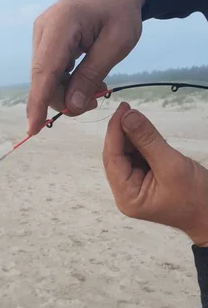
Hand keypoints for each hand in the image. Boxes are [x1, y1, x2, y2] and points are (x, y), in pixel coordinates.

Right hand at [27, 0, 147, 134]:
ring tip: (97, 87)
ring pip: (46, 78)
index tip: (32, 129)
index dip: (38, 103)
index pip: (44, 72)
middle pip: (44, 79)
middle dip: (65, 98)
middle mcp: (43, 29)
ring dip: (67, 90)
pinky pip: (50, 70)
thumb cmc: (121, 11)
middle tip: (96, 102)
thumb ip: (92, 74)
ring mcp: (42, 34)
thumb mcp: (117, 44)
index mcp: (61, 25)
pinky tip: (86, 78)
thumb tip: (73, 106)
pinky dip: (66, 81)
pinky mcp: (46, 40)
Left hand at [102, 102, 207, 246]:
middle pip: (116, 156)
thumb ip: (148, 140)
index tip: (121, 110)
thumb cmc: (195, 197)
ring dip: (132, 137)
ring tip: (141, 122)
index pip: (112, 159)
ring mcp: (134, 187)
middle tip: (128, 109)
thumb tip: (128, 117)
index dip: (114, 132)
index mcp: (127, 196)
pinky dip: (141, 143)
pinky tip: (147, 134)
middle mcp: (125, 193)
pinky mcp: (143, 180)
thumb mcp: (171, 165)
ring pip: (126, 154)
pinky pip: (137, 157)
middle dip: (122, 133)